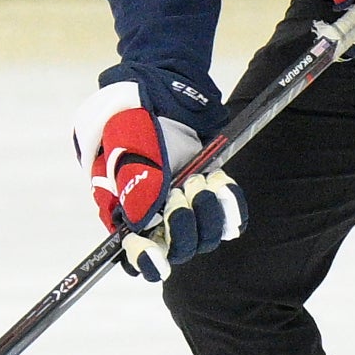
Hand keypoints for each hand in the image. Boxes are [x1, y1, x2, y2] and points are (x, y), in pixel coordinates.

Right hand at [75, 66, 238, 283]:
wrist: (159, 94)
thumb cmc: (133, 121)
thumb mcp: (126, 149)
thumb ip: (133, 187)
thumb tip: (141, 224)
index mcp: (125, 215)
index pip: (137, 258)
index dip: (145, 260)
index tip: (151, 246)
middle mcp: (157, 220)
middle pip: (177, 250)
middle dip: (181, 226)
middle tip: (179, 192)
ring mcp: (185, 209)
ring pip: (205, 237)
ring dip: (206, 213)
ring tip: (199, 181)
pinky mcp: (209, 196)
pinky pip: (229, 217)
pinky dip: (228, 204)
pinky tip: (219, 183)